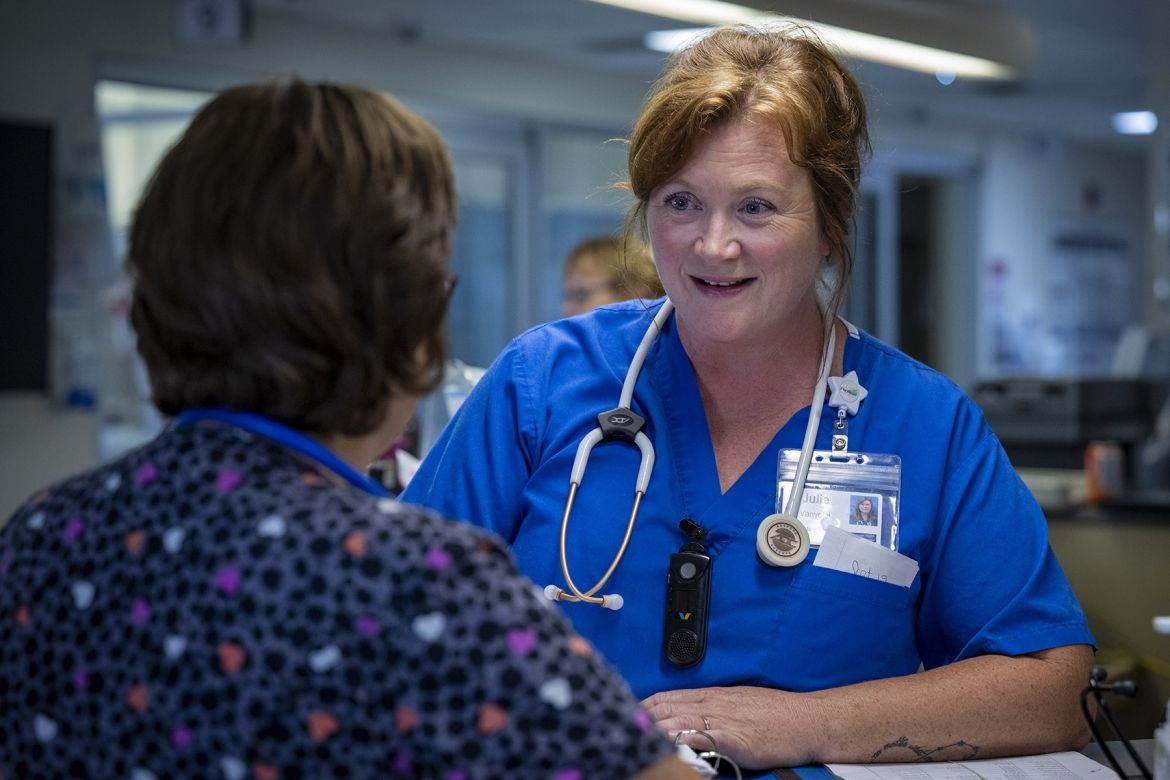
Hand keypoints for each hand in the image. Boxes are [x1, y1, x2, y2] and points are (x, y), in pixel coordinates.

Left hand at [641, 685, 816, 769]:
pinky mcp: (732, 738)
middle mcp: (713, 703)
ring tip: (632, 737)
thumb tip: (694, 714)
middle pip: (666, 706)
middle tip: (620, 725)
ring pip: (676, 720)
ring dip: (652, 729)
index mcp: (714, 695)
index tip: (627, 712)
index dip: (645, 704)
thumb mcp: (741, 702)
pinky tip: (664, 746)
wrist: (807, 720)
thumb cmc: (779, 714)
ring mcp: (722, 720)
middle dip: (641, 717)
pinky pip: (698, 738)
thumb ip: (716, 707)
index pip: (668, 696)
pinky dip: (678, 741)